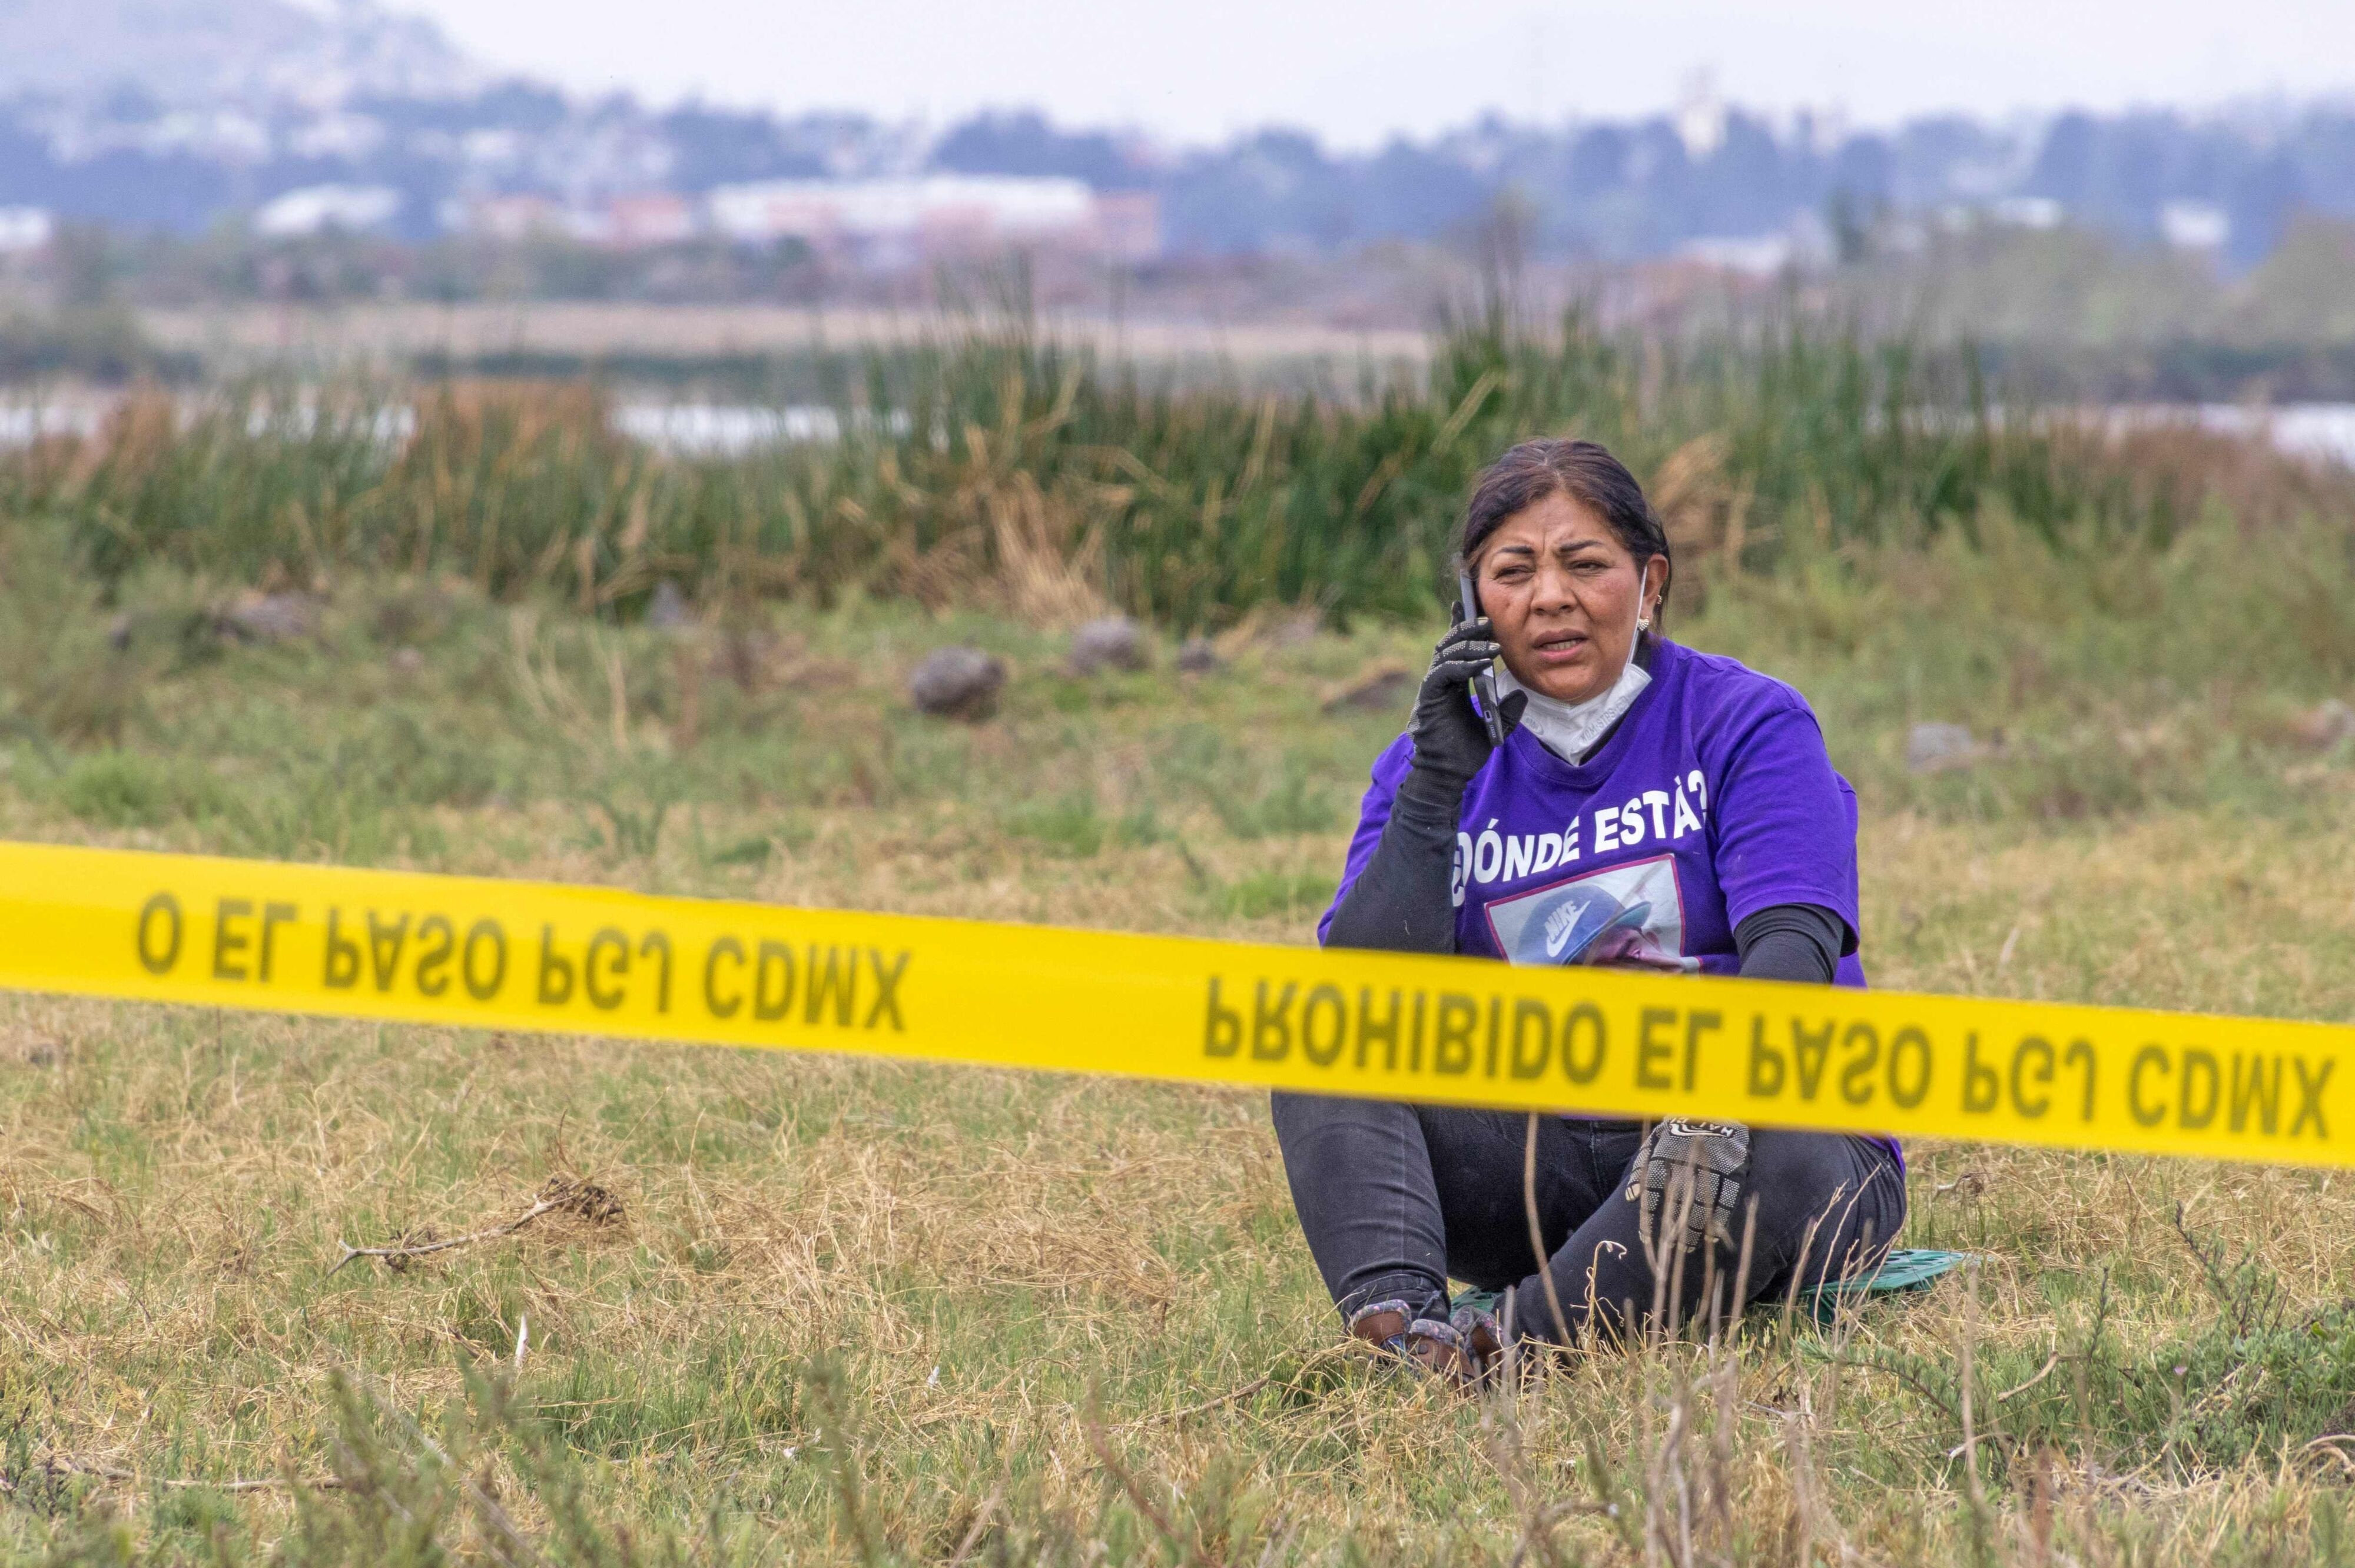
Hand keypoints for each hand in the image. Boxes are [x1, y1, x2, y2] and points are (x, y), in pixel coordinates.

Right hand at [1405, 610, 1524, 797]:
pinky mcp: (1429, 697)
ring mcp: (1432, 687)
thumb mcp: (1496, 725)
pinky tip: (1480, 663)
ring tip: (1491, 639)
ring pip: (1445, 653)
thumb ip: (1508, 709)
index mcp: (1452, 682)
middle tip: (1487, 618)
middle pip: (1450, 643)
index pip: (1456, 647)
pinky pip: (1443, 672)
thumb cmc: (1466, 752)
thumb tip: (1522, 693)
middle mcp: (1440, 680)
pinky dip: (1461, 665)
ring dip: (1468, 643)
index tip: (1469, 604)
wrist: (1448, 774)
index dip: (1461, 625)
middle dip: (1467, 627)